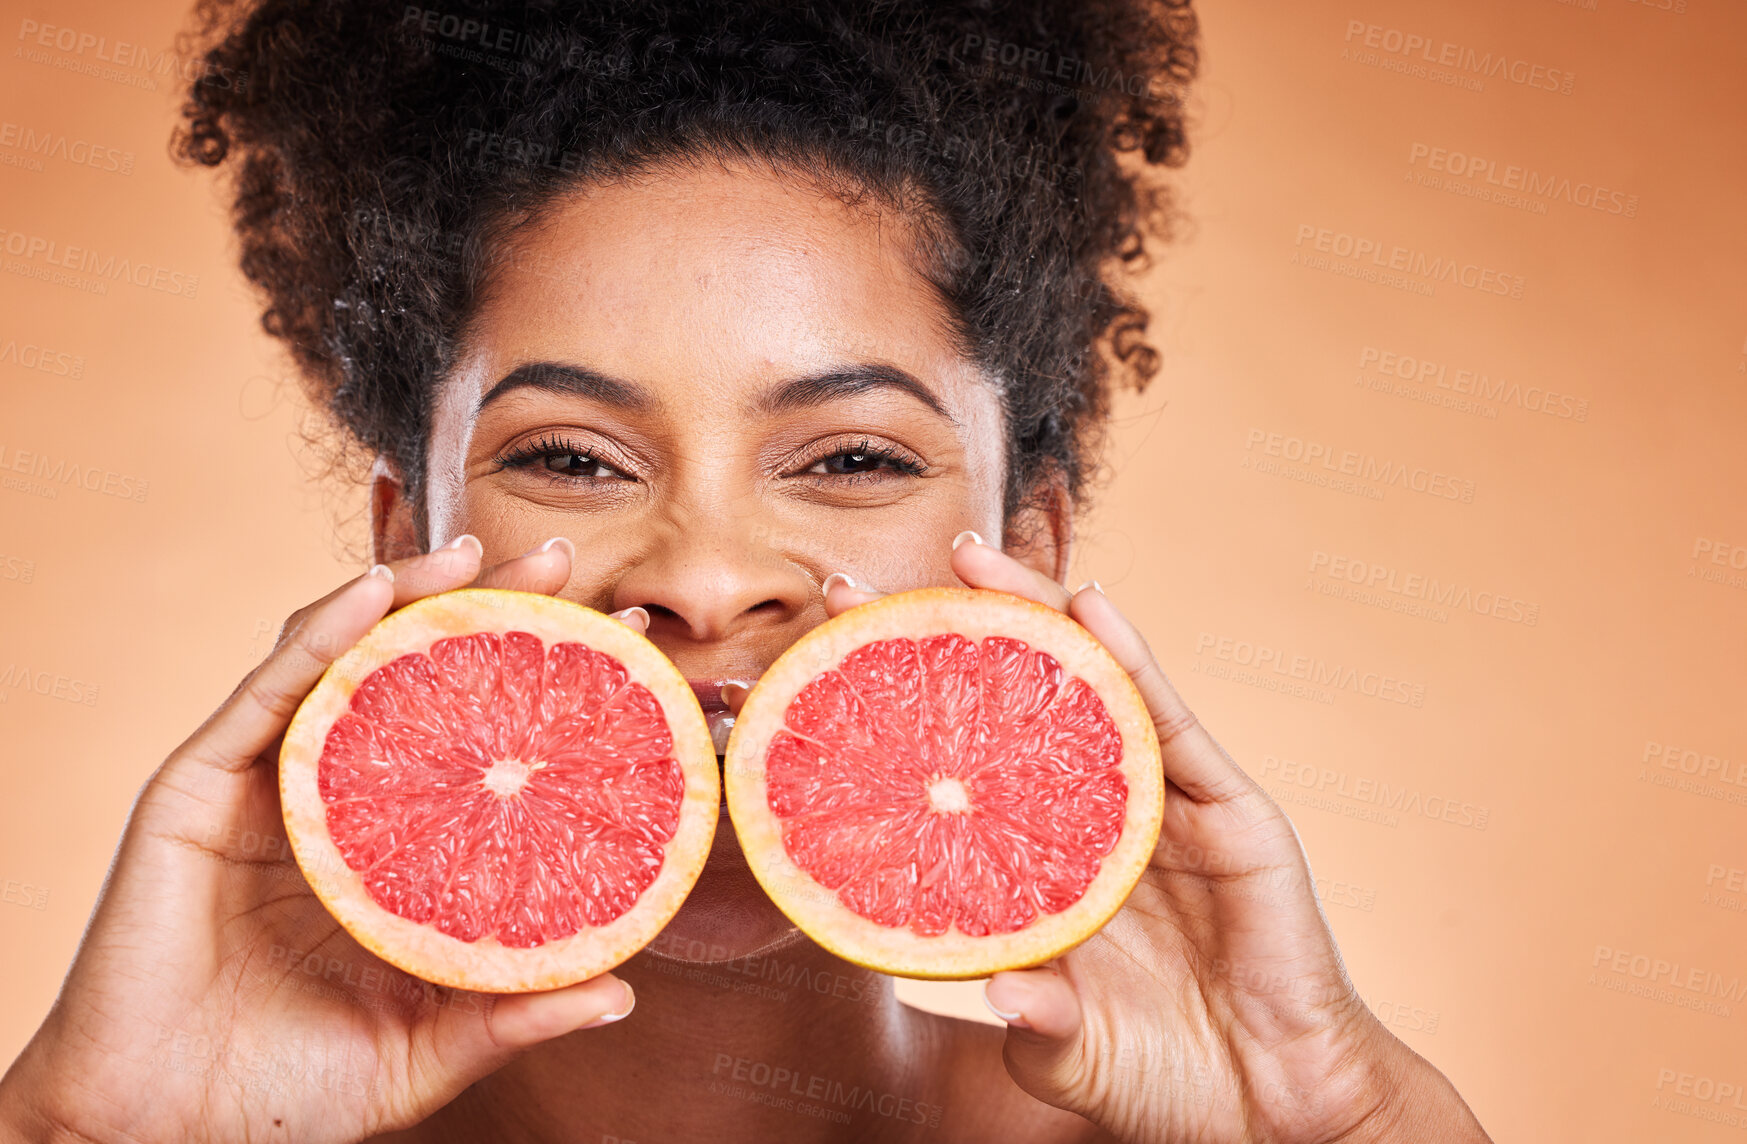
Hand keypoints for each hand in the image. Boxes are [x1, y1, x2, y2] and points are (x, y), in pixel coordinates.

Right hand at [0, 538, 636, 1143]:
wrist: (157, 1136)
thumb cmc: (287, 1090)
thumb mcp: (426, 1046)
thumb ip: (512, 1010)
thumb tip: (621, 993)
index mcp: (388, 845)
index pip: (477, 737)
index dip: (545, 682)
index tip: (631, 644)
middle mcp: (331, 798)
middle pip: (415, 676)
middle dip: (487, 606)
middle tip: (565, 560)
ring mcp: (264, 785)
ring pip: (343, 659)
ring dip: (411, 593)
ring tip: (480, 550)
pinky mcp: (198, 789)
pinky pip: (267, 691)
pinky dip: (323, 632)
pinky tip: (378, 592)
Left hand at [824, 534, 1492, 1143]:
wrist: (1276, 1108)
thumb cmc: (1162, 1077)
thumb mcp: (1070, 1052)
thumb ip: (1035, 1018)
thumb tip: (992, 986)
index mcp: (1044, 864)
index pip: (959, 769)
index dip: (898, 716)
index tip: (820, 668)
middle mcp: (1093, 816)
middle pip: (1013, 706)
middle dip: (945, 640)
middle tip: (865, 586)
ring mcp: (1161, 805)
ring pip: (1089, 689)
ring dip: (1033, 614)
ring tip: (971, 557)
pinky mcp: (1228, 807)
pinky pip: (1171, 723)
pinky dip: (1133, 662)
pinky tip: (1093, 608)